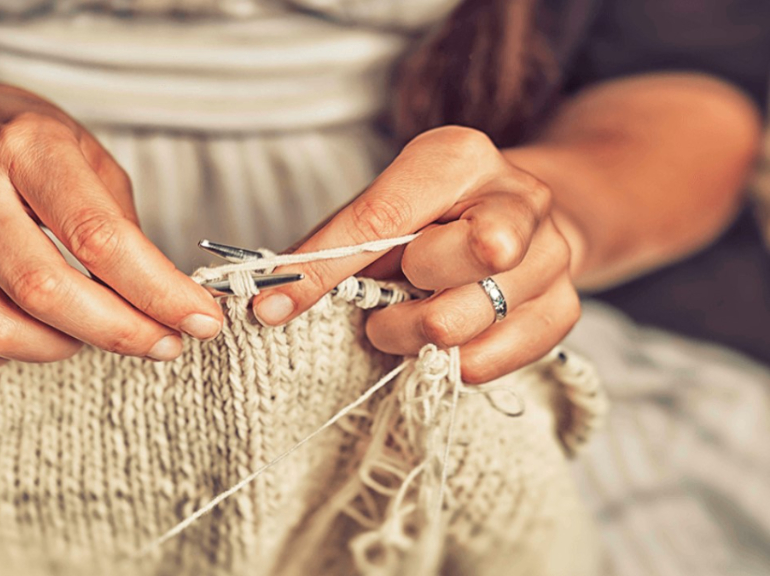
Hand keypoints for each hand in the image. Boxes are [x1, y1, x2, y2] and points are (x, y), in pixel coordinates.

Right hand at [0, 66, 222, 378]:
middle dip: (120, 332)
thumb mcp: (80, 151)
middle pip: (44, 291)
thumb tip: (163, 300)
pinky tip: (26, 334)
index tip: (200, 320)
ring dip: (61, 348)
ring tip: (92, 331)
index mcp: (23, 146)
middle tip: (163, 343)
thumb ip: (118, 223)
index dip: (157, 290)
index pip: (97, 236)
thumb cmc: (11, 140)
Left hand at [251, 126, 580, 382]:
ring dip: (410, 336)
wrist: (522, 220)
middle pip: (436, 267)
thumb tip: (269, 298)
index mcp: (460, 156)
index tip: (271, 307)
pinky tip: (445, 339)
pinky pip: (487, 361)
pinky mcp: (566, 307)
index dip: (321, 269)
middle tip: (385, 298)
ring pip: (460, 322)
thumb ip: (331, 247)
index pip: (380, 217)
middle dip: (391, 297)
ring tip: (405, 319)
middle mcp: (518, 197)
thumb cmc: (435, 217)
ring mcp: (551, 254)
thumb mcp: (380, 211)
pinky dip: (448, 362)